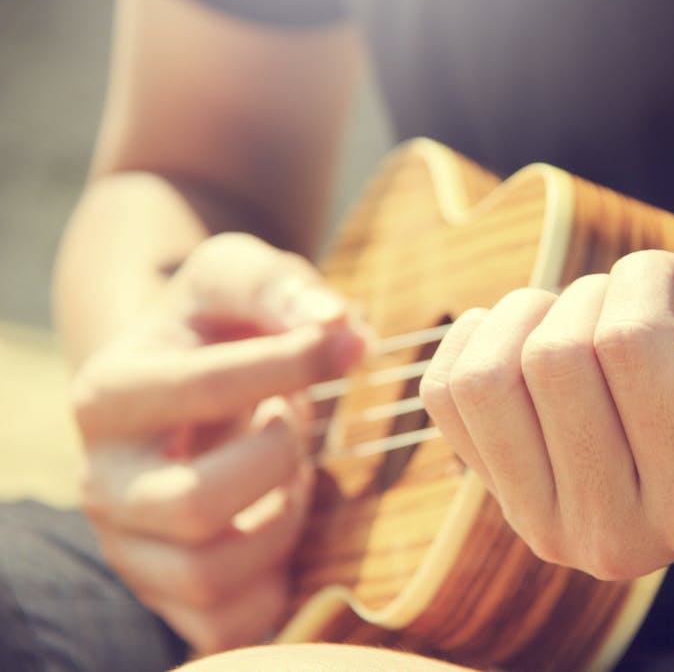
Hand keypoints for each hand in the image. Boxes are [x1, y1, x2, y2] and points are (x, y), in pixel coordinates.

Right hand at [71, 233, 366, 651]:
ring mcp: (129, 548)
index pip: (200, 390)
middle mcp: (101, 481)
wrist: (185, 381)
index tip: (345, 344)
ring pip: (210, 574)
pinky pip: (229, 622)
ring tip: (288, 471)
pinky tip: (278, 519)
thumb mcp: (237, 278)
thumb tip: (342, 328)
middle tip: (293, 424)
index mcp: (108, 395)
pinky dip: (274, 579)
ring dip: (280, 521)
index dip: (290, 365)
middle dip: (275, 461)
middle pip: (192, 505)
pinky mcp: (166, 594)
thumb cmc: (217, 327)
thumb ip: (281, 287)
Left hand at [421, 250, 673, 579]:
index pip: (629, 346)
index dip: (642, 277)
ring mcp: (548, 524)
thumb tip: (654, 271)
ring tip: (571, 310)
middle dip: (589, 293)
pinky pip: (445, 394)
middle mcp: (618, 534)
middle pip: (553, 359)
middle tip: (624, 292)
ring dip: (526, 315)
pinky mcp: (500, 500)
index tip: (668, 271)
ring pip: (486, 380)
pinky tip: (521, 329)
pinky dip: (475, 337)